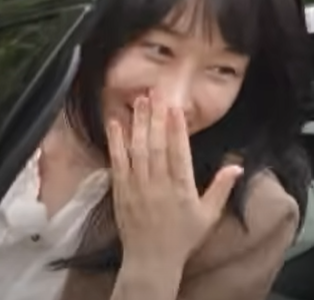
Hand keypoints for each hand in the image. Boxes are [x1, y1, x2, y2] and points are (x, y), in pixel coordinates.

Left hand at [107, 94, 243, 266]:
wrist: (151, 258)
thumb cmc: (182, 238)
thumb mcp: (208, 216)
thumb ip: (220, 189)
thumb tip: (236, 166)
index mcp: (180, 188)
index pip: (178, 153)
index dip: (176, 129)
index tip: (175, 108)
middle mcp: (156, 184)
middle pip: (155, 145)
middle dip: (154, 117)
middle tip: (154, 93)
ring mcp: (136, 186)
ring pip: (136, 149)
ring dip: (136, 123)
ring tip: (138, 101)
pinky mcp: (120, 189)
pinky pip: (116, 161)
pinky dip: (115, 142)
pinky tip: (115, 124)